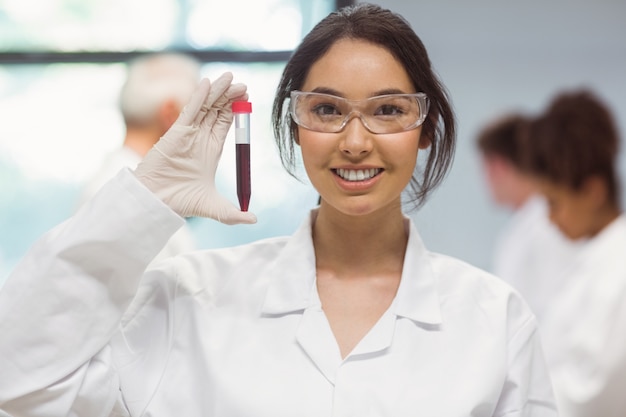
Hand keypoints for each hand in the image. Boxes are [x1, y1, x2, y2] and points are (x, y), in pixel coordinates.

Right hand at [134, 72, 256, 224]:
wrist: (156, 202)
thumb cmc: (180, 202)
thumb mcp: (214, 208)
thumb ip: (234, 214)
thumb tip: (254, 221)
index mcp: (210, 150)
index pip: (224, 123)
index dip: (234, 110)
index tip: (246, 97)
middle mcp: (199, 139)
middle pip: (217, 111)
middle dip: (229, 97)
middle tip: (242, 84)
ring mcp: (187, 134)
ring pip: (205, 107)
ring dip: (217, 92)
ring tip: (230, 77)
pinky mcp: (175, 132)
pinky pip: (189, 111)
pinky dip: (198, 97)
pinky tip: (207, 83)